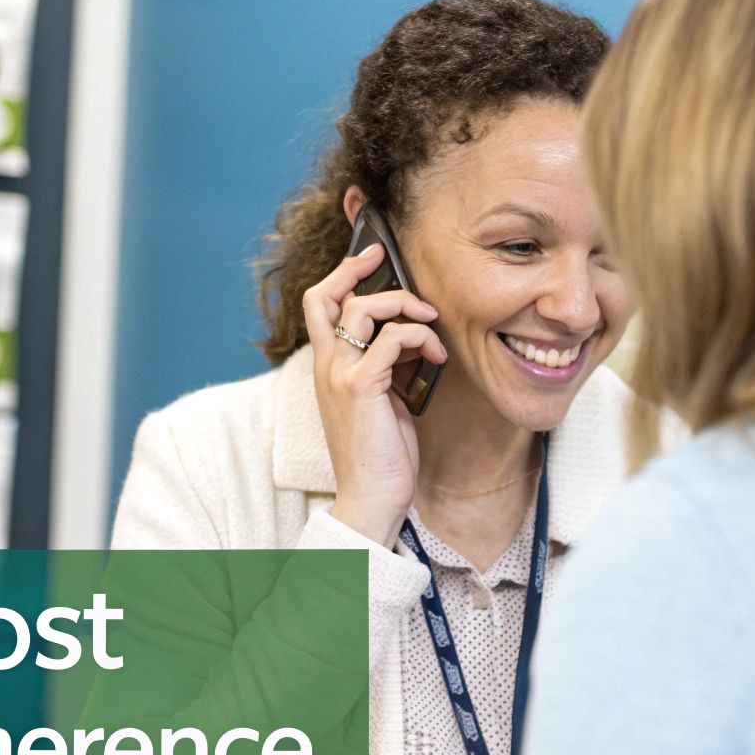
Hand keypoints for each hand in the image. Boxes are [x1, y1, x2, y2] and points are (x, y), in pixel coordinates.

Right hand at [302, 243, 446, 547]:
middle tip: (387, 257)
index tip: (369, 257)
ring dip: (403, 305)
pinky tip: (436, 355)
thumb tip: (412, 335)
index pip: (319, 306)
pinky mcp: (361, 386)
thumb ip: (386, 365)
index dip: (340, 275)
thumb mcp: (382, 399)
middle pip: (324, 295)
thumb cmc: (381, 454)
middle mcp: (327, 366)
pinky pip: (392, 338)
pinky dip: (420, 336)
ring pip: (362, 308)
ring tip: (429, 322)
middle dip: (355, 268)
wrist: (371, 497)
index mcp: (328, 368)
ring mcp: (340, 374)